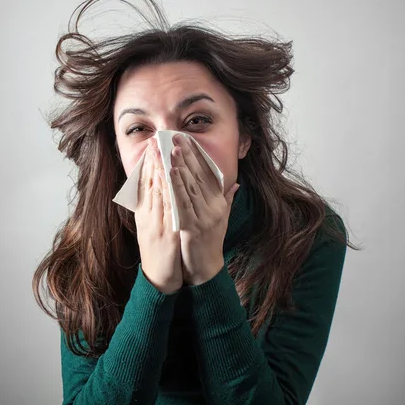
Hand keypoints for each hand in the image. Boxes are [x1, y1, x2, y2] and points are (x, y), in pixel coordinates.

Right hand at [135, 138, 182, 293]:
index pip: (147, 184)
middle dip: (153, 163)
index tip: (153, 145)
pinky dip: (168, 197)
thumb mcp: (156, 226)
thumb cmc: (158, 250)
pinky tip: (171, 185)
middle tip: (155, 142)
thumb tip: (161, 187)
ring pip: (156, 196)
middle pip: (149, 185)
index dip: (149, 164)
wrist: (158, 277)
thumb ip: (160, 206)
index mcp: (146, 213)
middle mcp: (147, 217)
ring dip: (159, 175)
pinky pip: (166, 213)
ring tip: (161, 155)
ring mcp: (155, 226)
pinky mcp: (164, 236)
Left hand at [169, 135, 239, 285]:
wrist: (206, 267)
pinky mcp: (193, 227)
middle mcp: (214, 207)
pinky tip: (170, 175)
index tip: (186, 140)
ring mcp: (204, 217)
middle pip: (199, 177)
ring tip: (171, 151)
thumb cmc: (211, 240)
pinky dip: (176, 188)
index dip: (197, 156)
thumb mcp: (222, 217)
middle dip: (186, 156)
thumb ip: (226, 199)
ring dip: (180, 167)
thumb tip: (235, 183)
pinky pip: (182, 203)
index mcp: (219, 202)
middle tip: (175, 137)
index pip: (208, 174)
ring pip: (190, 187)